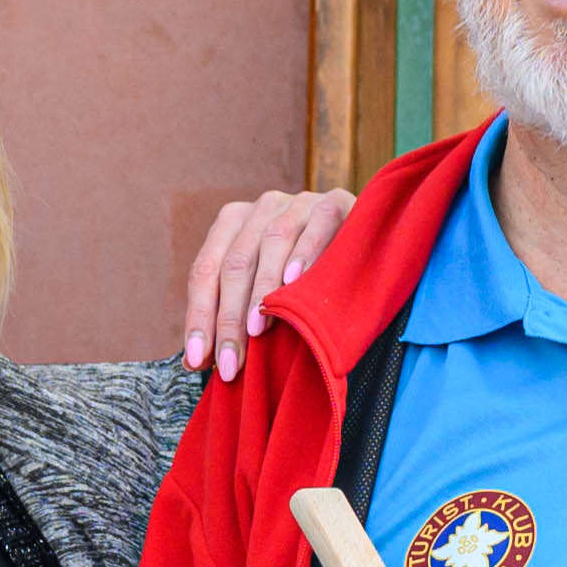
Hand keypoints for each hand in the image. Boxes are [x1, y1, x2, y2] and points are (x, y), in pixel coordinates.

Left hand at [181, 189, 353, 378]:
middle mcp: (261, 207)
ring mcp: (299, 201)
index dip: (199, 317)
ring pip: (271, 243)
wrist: (370, 242)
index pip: (205, 271)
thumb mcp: (267, 292)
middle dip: (229, 319)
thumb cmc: (309, 279)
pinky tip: (294, 281)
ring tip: (258, 331)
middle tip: (231, 365)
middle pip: (234, 262)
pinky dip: (304, 253)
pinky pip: (316, 226)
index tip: (197, 362)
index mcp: (234, 223)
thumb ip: (236, 315)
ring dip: (263, 290)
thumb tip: (198, 363)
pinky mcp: (335, 202)